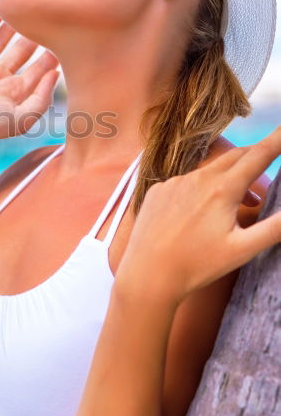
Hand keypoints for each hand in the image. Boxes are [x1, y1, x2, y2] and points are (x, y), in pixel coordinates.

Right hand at [0, 10, 60, 150]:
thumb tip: (56, 73)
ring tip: (25, 11)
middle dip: (34, 39)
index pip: (37, 71)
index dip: (50, 57)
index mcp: (14, 94)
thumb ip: (43, 97)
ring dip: (12, 28)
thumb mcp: (23, 118)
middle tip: (48, 19)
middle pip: (21, 54)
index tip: (65, 40)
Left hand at [113, 125, 280, 306]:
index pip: (259, 155)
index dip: (277, 140)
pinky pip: (185, 182)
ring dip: (229, 178)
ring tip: (242, 202)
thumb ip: (274, 228)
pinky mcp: (158, 191)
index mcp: (222, 190)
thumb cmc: (197, 266)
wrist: (147, 275)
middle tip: (271, 155)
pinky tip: (201, 212)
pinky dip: (201, 188)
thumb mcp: (243, 249)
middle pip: (235, 157)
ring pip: (209, 171)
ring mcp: (175, 182)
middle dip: (256, 154)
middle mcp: (197, 178)